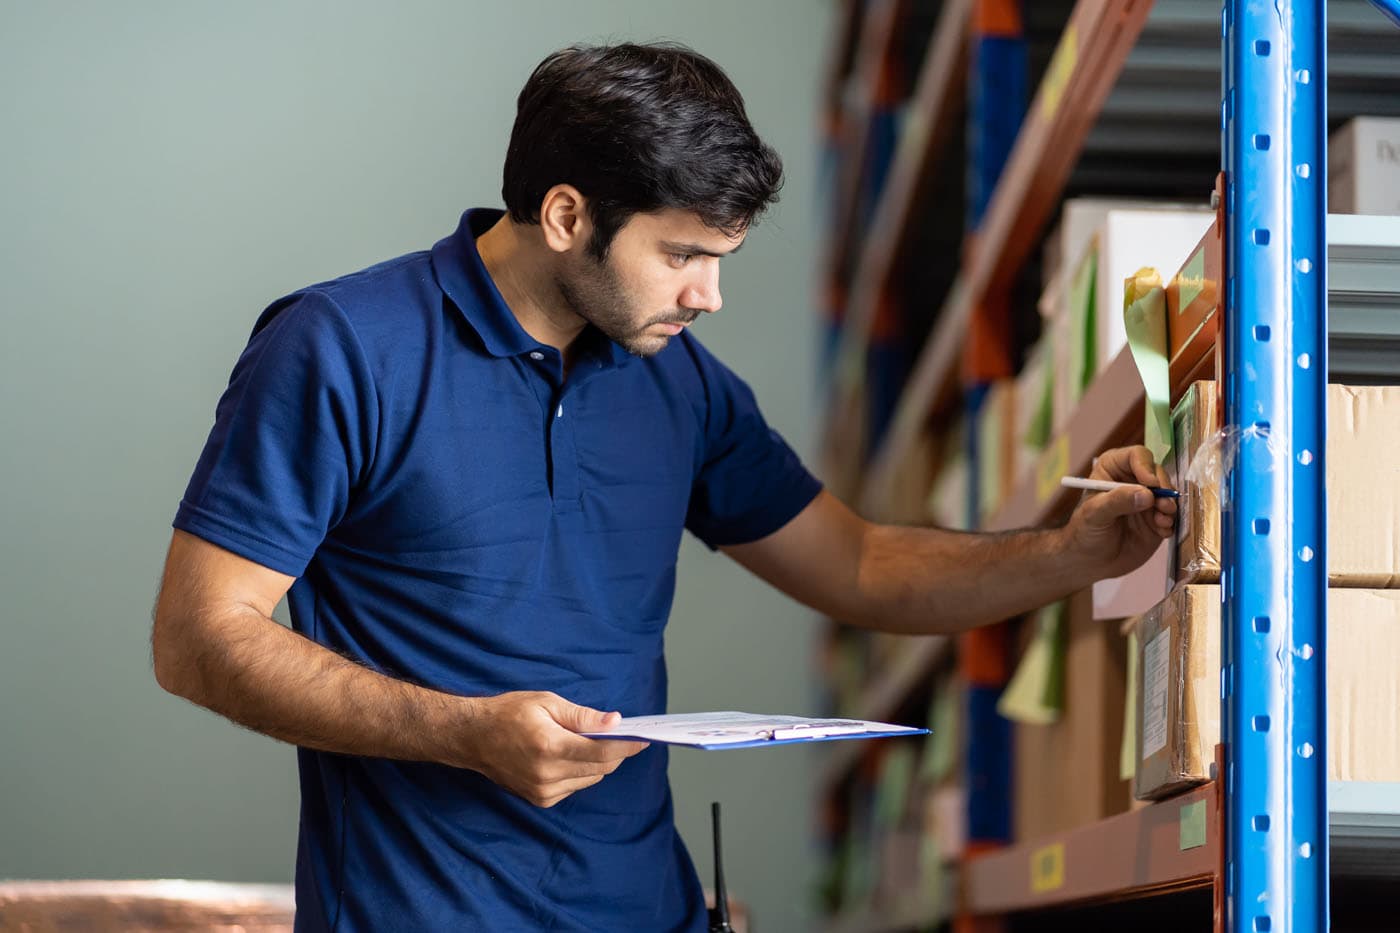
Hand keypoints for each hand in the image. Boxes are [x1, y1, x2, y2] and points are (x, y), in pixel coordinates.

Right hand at [449, 691, 649, 807]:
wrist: (472, 737)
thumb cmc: (509, 713)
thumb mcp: (547, 703)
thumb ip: (583, 716)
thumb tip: (615, 723)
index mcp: (550, 747)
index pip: (602, 753)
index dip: (627, 746)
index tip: (644, 738)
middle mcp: (547, 774)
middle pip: (601, 768)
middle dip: (615, 752)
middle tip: (621, 734)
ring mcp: (543, 791)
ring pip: (590, 779)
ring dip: (598, 762)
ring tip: (589, 741)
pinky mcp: (540, 799)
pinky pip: (575, 786)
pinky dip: (581, 771)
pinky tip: (569, 755)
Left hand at [1062, 445, 1176, 581]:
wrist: (1091, 562)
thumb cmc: (1085, 531)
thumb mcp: (1094, 514)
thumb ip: (1117, 501)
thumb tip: (1147, 494)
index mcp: (1113, 469)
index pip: (1136, 456)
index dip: (1146, 466)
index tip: (1151, 484)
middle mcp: (1133, 480)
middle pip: (1158, 474)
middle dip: (1164, 489)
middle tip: (1163, 506)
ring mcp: (1147, 499)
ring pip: (1169, 494)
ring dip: (1170, 506)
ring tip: (1162, 521)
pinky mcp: (1157, 518)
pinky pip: (1172, 515)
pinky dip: (1170, 522)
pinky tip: (1161, 532)